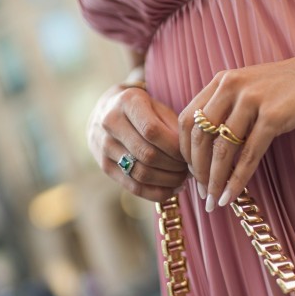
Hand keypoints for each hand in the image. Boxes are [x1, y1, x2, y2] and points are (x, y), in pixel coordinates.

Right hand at [87, 83, 188, 201]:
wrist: (106, 112)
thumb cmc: (144, 109)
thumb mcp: (160, 106)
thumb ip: (175, 126)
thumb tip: (190, 154)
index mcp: (127, 102)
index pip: (152, 131)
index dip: (174, 147)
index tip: (188, 154)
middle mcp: (111, 123)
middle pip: (148, 154)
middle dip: (174, 166)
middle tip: (189, 169)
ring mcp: (104, 146)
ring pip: (141, 173)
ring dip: (168, 181)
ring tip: (183, 178)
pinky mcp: (105, 167)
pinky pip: (134, 187)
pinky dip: (157, 193)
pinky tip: (172, 190)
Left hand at [178, 34, 294, 210]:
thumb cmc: (291, 86)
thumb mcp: (251, 89)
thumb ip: (229, 110)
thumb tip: (211, 150)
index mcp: (222, 81)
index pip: (187, 119)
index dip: (184, 150)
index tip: (192, 172)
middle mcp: (231, 87)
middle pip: (200, 136)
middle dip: (198, 171)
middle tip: (202, 194)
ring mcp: (252, 100)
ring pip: (222, 149)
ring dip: (215, 180)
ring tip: (214, 202)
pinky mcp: (274, 115)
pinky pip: (249, 154)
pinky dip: (238, 179)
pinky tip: (232, 195)